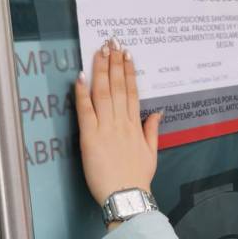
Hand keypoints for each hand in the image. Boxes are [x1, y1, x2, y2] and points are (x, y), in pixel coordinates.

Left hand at [74, 39, 162, 207]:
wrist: (126, 195)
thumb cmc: (138, 177)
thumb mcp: (151, 153)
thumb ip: (152, 130)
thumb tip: (157, 112)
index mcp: (135, 126)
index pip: (132, 92)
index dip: (129, 72)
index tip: (127, 54)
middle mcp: (121, 123)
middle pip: (117, 87)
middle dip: (115, 63)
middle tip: (112, 43)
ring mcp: (106, 129)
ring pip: (103, 94)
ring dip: (101, 71)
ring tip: (99, 52)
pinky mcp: (90, 138)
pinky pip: (86, 111)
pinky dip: (82, 94)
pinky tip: (80, 77)